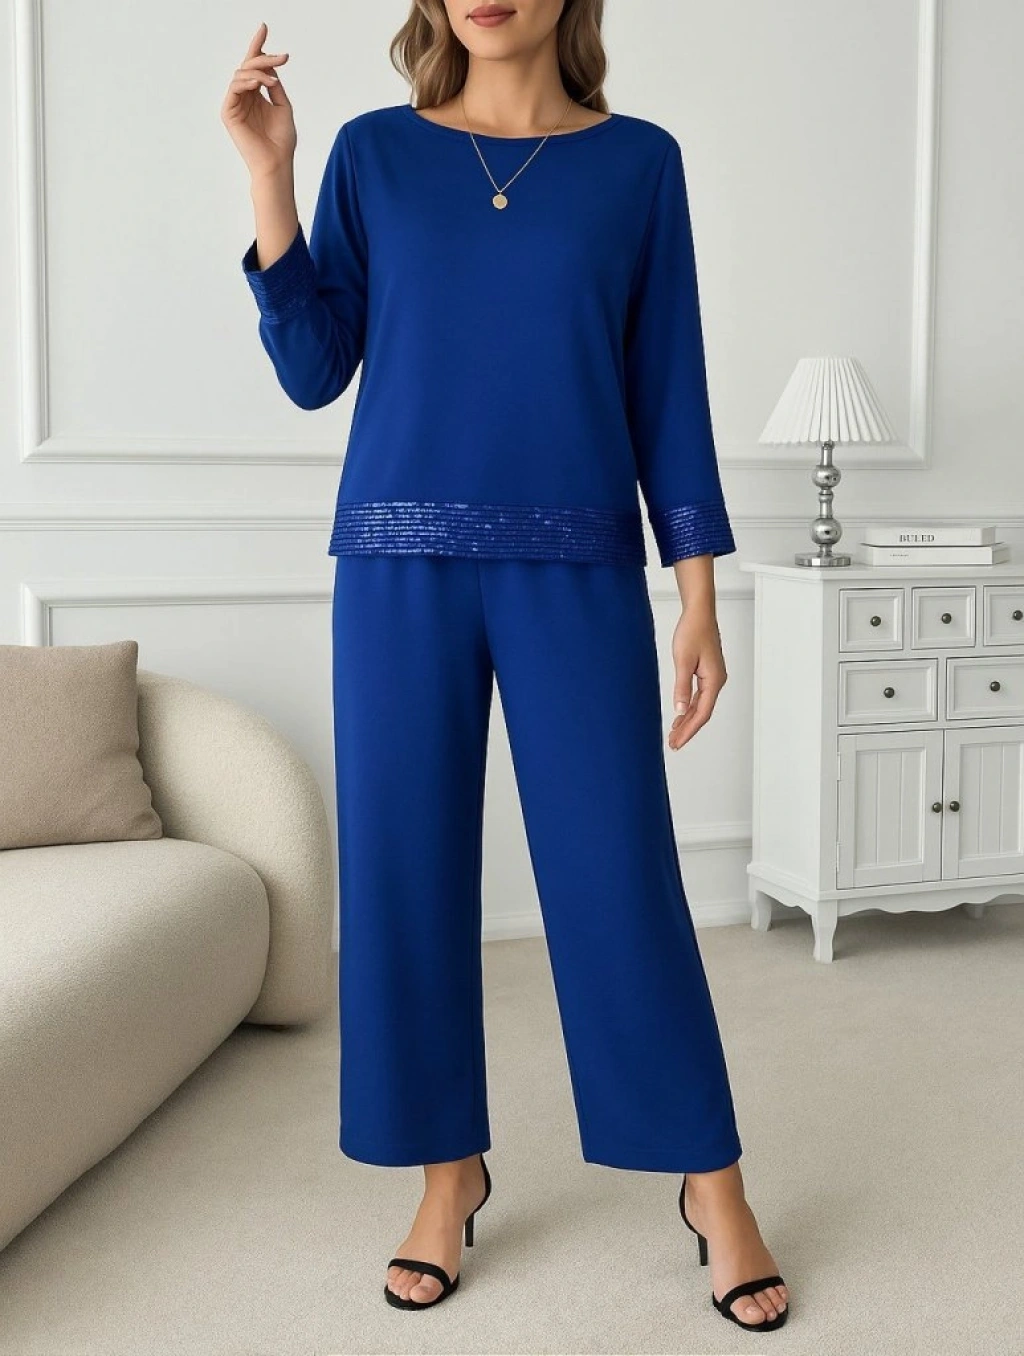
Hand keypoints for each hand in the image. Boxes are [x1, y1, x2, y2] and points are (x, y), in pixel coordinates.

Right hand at [221, 23, 295, 179]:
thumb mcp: (283, 107)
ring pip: (241, 74)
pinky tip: (262, 83)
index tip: (264, 27)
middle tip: (282, 57)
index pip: (255, 66)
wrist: (276, 163)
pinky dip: (248, 82)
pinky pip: (235, 87)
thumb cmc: (282, 141)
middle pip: (248, 66)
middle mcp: (244, 97)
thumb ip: (275, 86)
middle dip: (264, 57)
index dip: (258, 46)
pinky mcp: (229, 112)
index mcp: (257, 95)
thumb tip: (270, 66)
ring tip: (274, 80)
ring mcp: (235, 104)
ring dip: (259, 71)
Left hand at [667, 608, 727, 750]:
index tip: (677, 742)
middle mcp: (717, 681)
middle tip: (673, 743)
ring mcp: (713, 677)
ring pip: (700, 705)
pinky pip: (699, 696)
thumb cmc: (693, 631)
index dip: (689, 730)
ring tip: (674, 733)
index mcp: (714, 680)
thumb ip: (681, 687)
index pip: (701, 713)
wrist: (699, 613)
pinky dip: (689, 707)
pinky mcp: (708, 672)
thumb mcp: (683, 661)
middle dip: (687, 729)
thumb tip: (679, 710)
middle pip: (702, 713)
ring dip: (688, 720)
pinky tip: (680, 714)